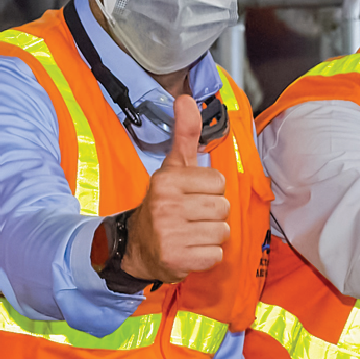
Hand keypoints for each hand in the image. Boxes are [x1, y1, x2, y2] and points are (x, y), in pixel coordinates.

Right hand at [121, 95, 229, 283]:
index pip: (218, 182)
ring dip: (210, 236)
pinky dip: (206, 256)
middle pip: (223, 207)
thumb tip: (187, 98)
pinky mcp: (176, 260)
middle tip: (191, 217)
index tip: (191, 196)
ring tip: (191, 233)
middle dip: (212, 214)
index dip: (210, 191)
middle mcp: (166, 206)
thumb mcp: (172, 168)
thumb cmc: (163, 204)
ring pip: (222, 232)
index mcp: (167, 180)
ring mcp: (170, 234)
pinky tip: (189, 250)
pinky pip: (215, 255)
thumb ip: (185, 134)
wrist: (136, 246)